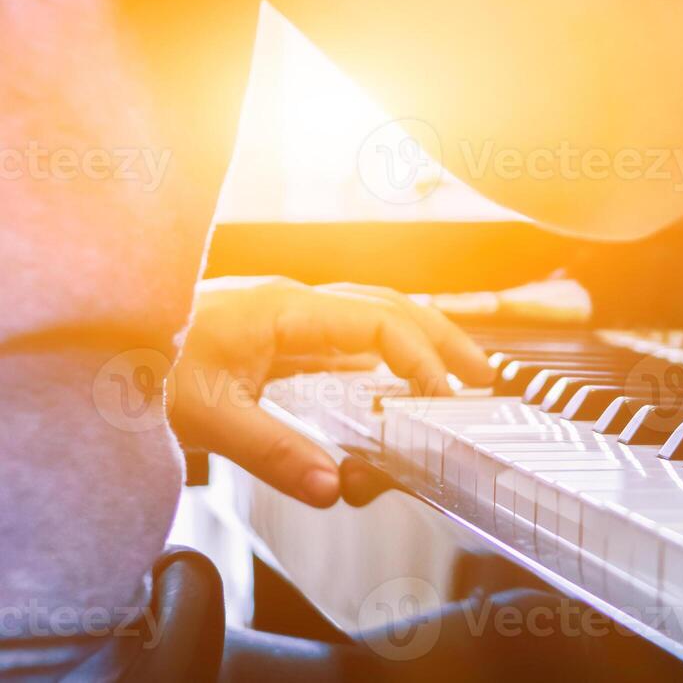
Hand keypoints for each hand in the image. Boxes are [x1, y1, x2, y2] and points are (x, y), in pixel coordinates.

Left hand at [169, 276, 490, 507]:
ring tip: (455, 373)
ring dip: (421, 338)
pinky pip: (349, 328)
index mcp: (285, 308)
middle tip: (482, 378)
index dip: (419, 361)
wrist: (97, 332)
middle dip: (443, 340)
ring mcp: (287, 308)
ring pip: (375, 311)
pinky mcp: (277, 326)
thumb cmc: (139, 362)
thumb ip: (273, 452)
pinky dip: (387, 348)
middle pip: (392, 306)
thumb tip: (333, 486)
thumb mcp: (202, 415)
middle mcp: (293, 299)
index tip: (441, 399)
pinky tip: (395, 376)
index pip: (380, 324)